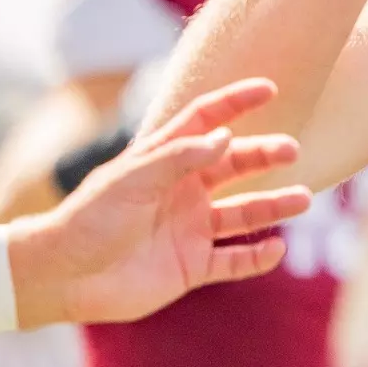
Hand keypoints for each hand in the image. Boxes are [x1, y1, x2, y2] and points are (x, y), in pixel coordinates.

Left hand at [11, 79, 313, 327]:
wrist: (64, 276)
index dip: (235, 103)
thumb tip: (227, 138)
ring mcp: (190, 230)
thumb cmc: (90, 218)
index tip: (269, 90)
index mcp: (165, 163)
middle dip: (265, 155)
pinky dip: (257, 258)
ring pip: (244, 213)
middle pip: (235, 165)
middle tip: (292, 151)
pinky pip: (234, 261)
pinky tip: (276, 248)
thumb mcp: (133, 178)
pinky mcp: (192, 267)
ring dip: (274, 205)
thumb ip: (180, 157)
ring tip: (303, 199)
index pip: (205, 123)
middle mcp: (183, 192)